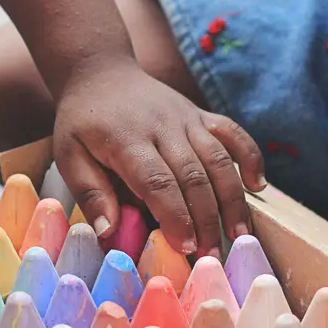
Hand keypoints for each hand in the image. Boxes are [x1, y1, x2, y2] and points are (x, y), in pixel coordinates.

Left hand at [52, 59, 265, 257]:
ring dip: (232, 198)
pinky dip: (250, 156)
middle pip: (193, 175)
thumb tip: (108, 231)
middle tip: (212, 255)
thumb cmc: (82, 121)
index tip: (186, 247)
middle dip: (207, 219)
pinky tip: (258, 186)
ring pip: (218, 159)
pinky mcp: (200, 114)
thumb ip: (90, 191)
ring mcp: (185, 117)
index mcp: (127, 139)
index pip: (157, 182)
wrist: (100, 73)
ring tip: (239, 234)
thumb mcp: (69, 154)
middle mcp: (162, 126)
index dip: (176, 216)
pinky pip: (232, 133)